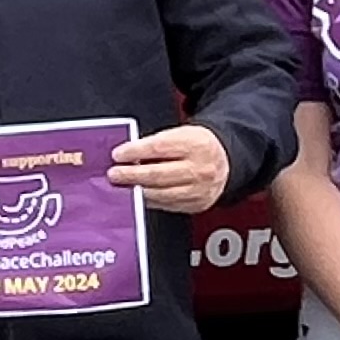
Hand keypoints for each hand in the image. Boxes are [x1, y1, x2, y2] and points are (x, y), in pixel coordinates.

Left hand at [109, 124, 231, 215]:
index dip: (135, 152)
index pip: (159, 148)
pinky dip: (150, 201)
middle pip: (159, 174)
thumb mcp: (180, 134)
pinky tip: (139, 195)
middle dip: (132, 175)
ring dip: (138, 191)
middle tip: (114, 175)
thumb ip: (155, 144)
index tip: (118, 155)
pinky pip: (168, 205)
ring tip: (123, 187)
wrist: (225, 161)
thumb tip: (126, 156)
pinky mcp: (197, 204)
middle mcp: (199, 168)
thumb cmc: (196, 146)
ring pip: (162, 193)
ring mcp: (200, 189)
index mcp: (195, 144)